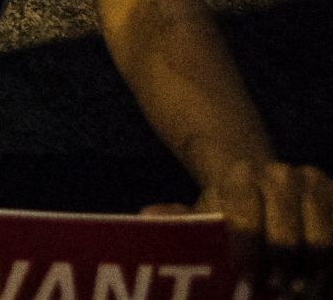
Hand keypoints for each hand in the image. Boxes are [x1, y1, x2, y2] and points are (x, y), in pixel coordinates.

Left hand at [147, 159, 332, 287]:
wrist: (271, 192)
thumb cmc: (234, 215)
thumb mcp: (207, 216)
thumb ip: (181, 220)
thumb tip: (147, 217)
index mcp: (240, 177)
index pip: (243, 216)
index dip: (247, 251)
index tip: (248, 278)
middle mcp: (280, 175)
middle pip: (286, 232)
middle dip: (283, 266)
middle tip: (280, 290)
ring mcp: (315, 183)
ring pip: (322, 236)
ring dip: (314, 270)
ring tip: (306, 293)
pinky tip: (325, 286)